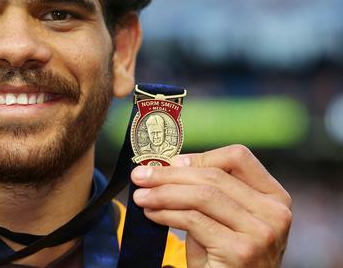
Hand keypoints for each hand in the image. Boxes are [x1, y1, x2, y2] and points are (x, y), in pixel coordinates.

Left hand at [131, 145, 291, 267]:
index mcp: (275, 197)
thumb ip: (208, 193)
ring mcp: (261, 233)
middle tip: (140, 177)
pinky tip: (153, 214)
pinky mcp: (241, 251)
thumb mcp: (223, 219)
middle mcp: (275, 213)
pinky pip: (194, 220)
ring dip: (163, 193)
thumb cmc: (225, 257)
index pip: (239, 158)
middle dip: (170, 174)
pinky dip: (166, 213)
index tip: (170, 162)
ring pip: (202, 195)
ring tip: (142, 196)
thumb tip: (169, 165)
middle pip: (214, 176)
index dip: (200, 157)